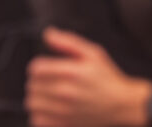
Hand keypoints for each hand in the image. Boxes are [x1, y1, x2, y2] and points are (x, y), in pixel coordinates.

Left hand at [26, 28, 148, 126]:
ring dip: (37, 97)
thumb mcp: (93, 53)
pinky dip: (39, 114)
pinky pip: (36, 119)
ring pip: (31, 103)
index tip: (46, 68)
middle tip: (51, 80)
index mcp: (73, 72)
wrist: (120, 104)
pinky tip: (50, 108)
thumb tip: (48, 34)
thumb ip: (68, 42)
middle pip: (32, 85)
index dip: (39, 66)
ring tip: (49, 94)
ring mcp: (63, 111)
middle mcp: (66, 92)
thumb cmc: (107, 78)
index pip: (36, 68)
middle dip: (38, 81)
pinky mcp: (62, 124)